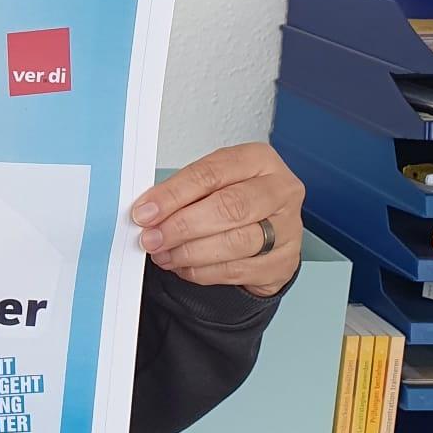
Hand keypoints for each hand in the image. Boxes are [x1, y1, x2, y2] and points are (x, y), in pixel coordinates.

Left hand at [131, 143, 303, 298]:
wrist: (268, 234)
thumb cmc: (236, 200)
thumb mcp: (212, 184)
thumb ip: (183, 194)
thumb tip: (148, 211)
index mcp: (259, 160)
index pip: (212, 173)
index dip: (174, 194)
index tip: (145, 211)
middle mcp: (280, 191)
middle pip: (230, 207)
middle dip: (182, 225)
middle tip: (152, 237)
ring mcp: (287, 228)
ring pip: (235, 242)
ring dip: (190, 252)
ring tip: (163, 254)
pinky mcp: (283, 262)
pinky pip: (236, 270)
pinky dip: (202, 271)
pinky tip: (183, 266)